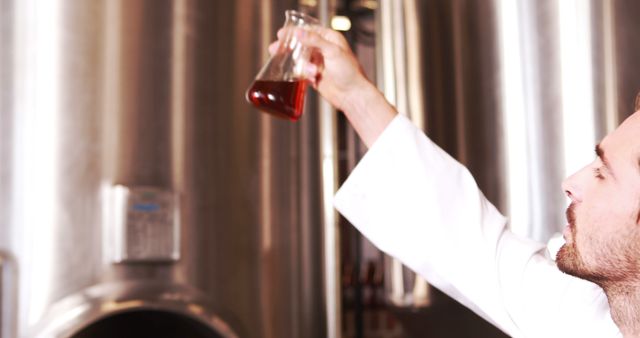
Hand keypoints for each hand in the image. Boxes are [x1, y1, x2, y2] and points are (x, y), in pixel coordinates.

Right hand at [268, 26, 396, 146]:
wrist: (352, 95)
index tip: (282, 35)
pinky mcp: (315, 76)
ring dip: (297, 64)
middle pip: (301, 45)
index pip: (309, 31)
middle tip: (275, 49)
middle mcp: (324, 50)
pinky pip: (302, 72)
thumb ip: (315, 41)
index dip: (295, 32)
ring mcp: (319, 63)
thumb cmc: (349, 72)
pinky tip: (310, 78)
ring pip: (300, 59)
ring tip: (300, 69)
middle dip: (289, 48)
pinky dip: (302, 74)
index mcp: (330, 39)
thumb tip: (299, 32)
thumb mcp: (332, 52)